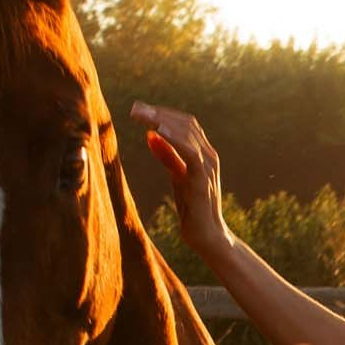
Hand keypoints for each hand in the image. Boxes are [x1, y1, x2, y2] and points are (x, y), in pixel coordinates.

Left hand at [130, 101, 230, 260]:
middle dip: (159, 113)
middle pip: (186, 123)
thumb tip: (151, 136)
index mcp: (204, 154)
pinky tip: (158, 131)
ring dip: (162, 121)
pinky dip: (175, 139)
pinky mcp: (202, 179)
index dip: (163, 113)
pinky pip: (190, 152)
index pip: (186, 124)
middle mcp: (209, 156)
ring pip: (188, 133)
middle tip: (135, 109)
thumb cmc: (192, 207)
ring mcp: (208, 166)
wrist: (206, 236)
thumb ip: (167, 156)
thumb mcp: (177, 176)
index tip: (140, 110)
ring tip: (141, 115)